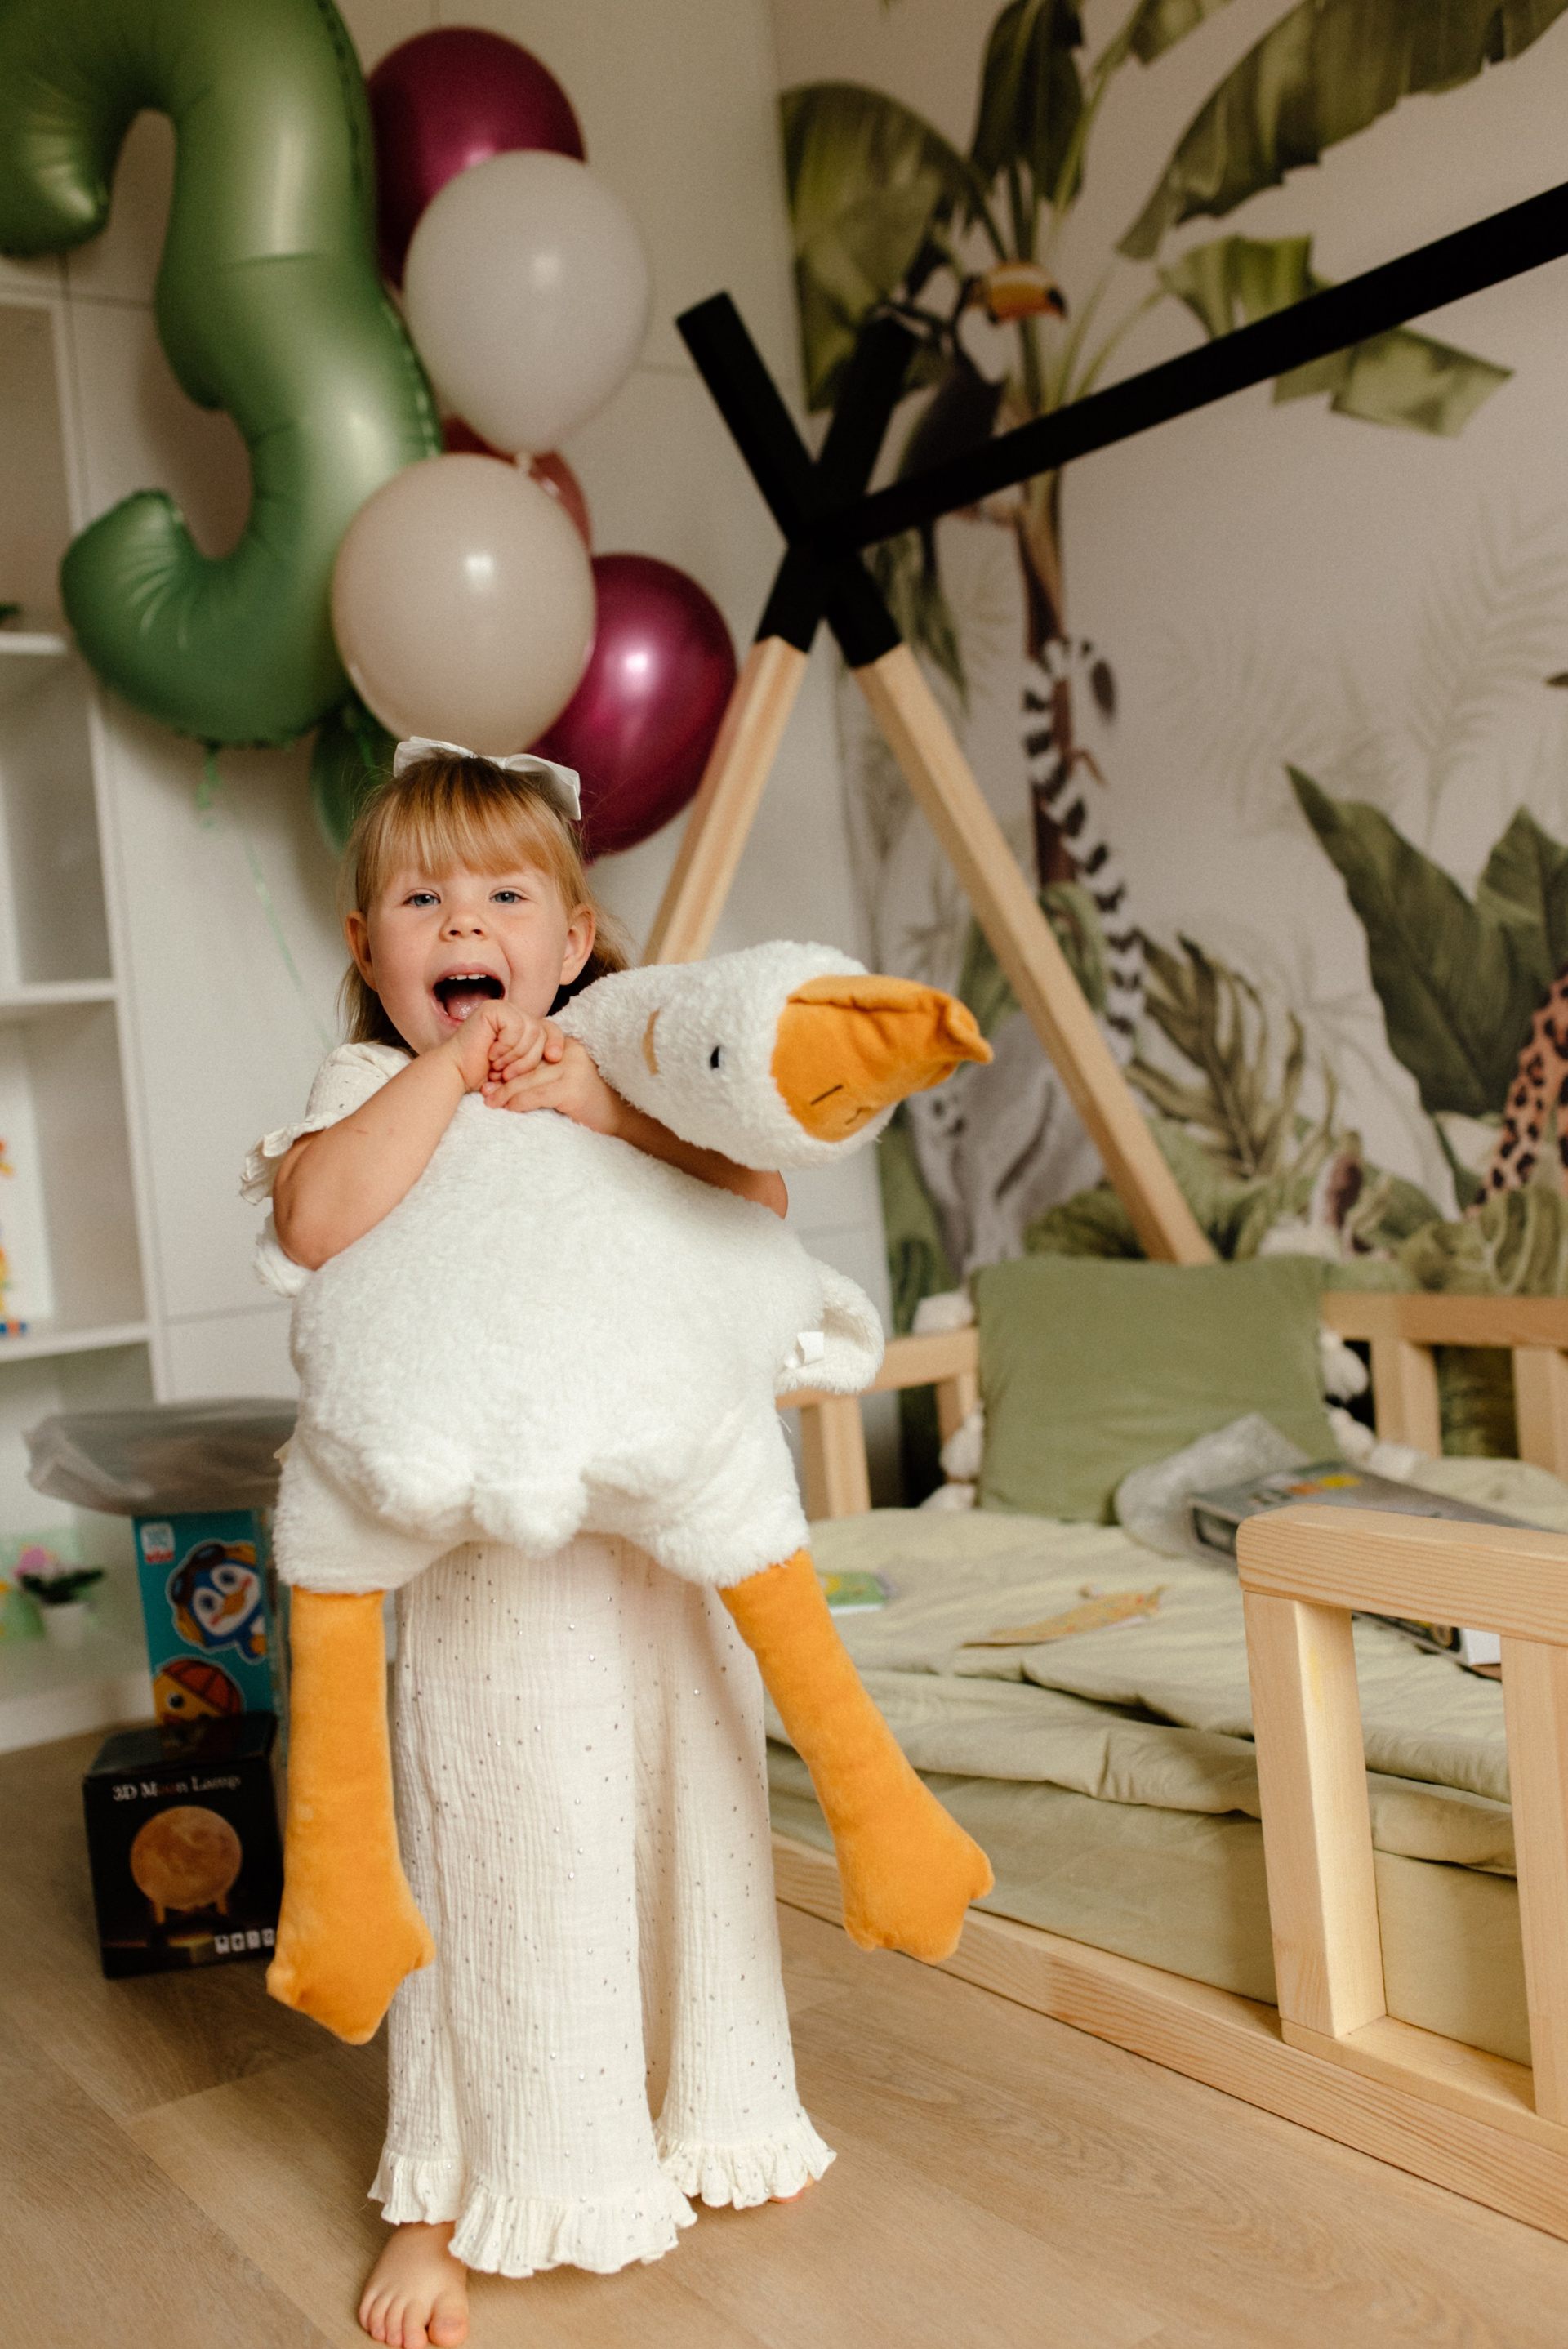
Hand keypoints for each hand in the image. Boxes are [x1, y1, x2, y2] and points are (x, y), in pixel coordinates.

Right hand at [441, 1002, 563, 1094]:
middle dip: (530, 1059)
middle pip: (543, 1032)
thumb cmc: (486, 1075)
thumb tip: (561, 1055)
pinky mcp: (493, 1008)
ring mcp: (503, 1009)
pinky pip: (516, 1027)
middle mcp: (514, 1014)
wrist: (458, 1075)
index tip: (555, 1059)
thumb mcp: (520, 1068)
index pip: (551, 1029)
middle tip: (508, 1074)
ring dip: (516, 1056)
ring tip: (498, 1067)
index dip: (556, 1043)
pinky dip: (506, 1046)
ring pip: (532, 1031)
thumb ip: (537, 1057)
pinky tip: (491, 1053)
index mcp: (523, 1026)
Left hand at [486, 1035, 623, 1134]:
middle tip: (484, 1090)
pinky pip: (538, 1094)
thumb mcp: (565, 1082)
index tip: (491, 1076)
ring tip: (491, 1102)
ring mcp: (573, 1068)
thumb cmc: (591, 1105)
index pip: (530, 1049)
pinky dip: (520, 1102)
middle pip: (527, 1063)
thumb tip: (505, 1078)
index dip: (508, 1062)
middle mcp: (571, 1052)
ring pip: (529, 1079)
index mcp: (567, 1046)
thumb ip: (544, 1074)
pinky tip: (509, 1109)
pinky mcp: (573, 1087)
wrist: (623, 1120)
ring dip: (506, 1093)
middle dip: (503, 1078)